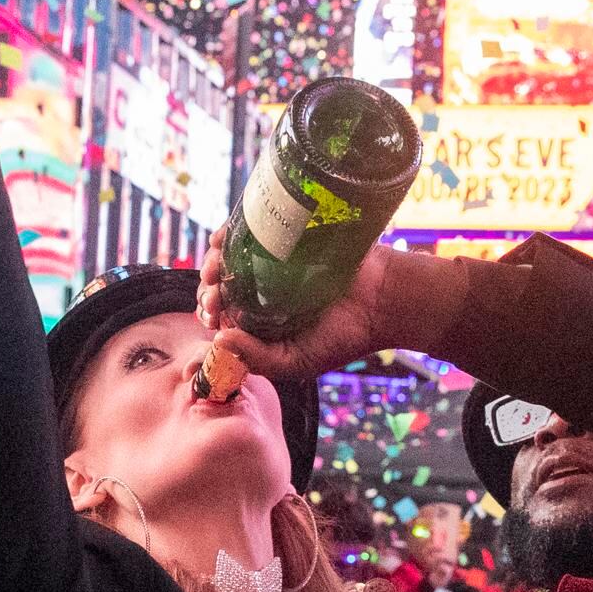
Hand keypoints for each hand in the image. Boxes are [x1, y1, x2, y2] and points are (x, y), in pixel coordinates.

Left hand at [198, 229, 465, 378]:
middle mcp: (263, 292)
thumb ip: (259, 359)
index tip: (211, 313)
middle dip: (208, 287)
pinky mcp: (287, 238)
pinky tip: (224, 237)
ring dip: (214, 259)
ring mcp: (274, 263)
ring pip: (231, 257)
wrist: (384, 301)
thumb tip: (218, 341)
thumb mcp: (296, 361)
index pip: (222, 316)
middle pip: (222, 284)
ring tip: (216, 264)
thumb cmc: (343, 336)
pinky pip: (252, 230)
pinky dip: (231, 231)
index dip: (209, 313)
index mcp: (261, 323)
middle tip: (213, 292)